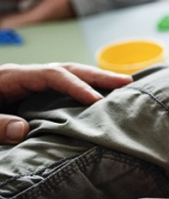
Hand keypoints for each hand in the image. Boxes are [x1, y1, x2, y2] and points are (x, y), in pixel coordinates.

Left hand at [0, 63, 130, 143]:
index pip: (51, 76)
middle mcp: (22, 77)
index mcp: (10, 78)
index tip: (96, 101)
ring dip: (95, 80)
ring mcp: (27, 86)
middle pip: (66, 69)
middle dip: (97, 75)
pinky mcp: (28, 98)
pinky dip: (83, 91)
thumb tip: (23, 129)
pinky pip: (61, 90)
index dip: (76, 86)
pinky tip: (100, 99)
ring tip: (124, 87)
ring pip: (67, 77)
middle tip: (127, 82)